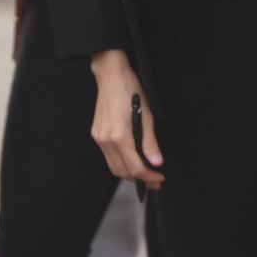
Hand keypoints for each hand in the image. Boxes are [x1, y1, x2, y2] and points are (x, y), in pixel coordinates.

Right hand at [89, 49, 163, 188]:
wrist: (111, 75)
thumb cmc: (131, 91)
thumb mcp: (146, 115)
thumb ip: (150, 142)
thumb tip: (157, 163)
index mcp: (120, 137)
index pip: (135, 168)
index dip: (149, 177)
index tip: (160, 178)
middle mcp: (106, 141)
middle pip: (122, 172)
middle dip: (139, 180)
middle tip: (155, 181)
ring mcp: (98, 138)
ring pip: (113, 166)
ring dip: (129, 174)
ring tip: (145, 173)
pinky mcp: (96, 133)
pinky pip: (108, 156)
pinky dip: (120, 163)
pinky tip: (131, 159)